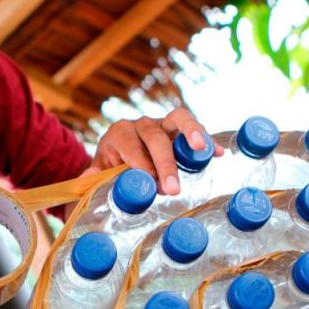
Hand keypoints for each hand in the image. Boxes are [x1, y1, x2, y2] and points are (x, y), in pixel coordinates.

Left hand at [86, 107, 222, 194]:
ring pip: (178, 118)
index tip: (149, 184)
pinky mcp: (179, 130)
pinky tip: (219, 152)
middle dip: (165, 163)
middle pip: (155, 137)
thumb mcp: (100, 170)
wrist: (120, 156)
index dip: (140, 164)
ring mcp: (162, 124)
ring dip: (192, 132)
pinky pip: (195, 130)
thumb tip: (88, 177)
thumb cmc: (111, 165)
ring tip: (202, 149)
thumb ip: (95, 175)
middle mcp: (141, 124)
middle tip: (172, 189)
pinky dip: (208, 140)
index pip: (131, 145)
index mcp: (119, 132)